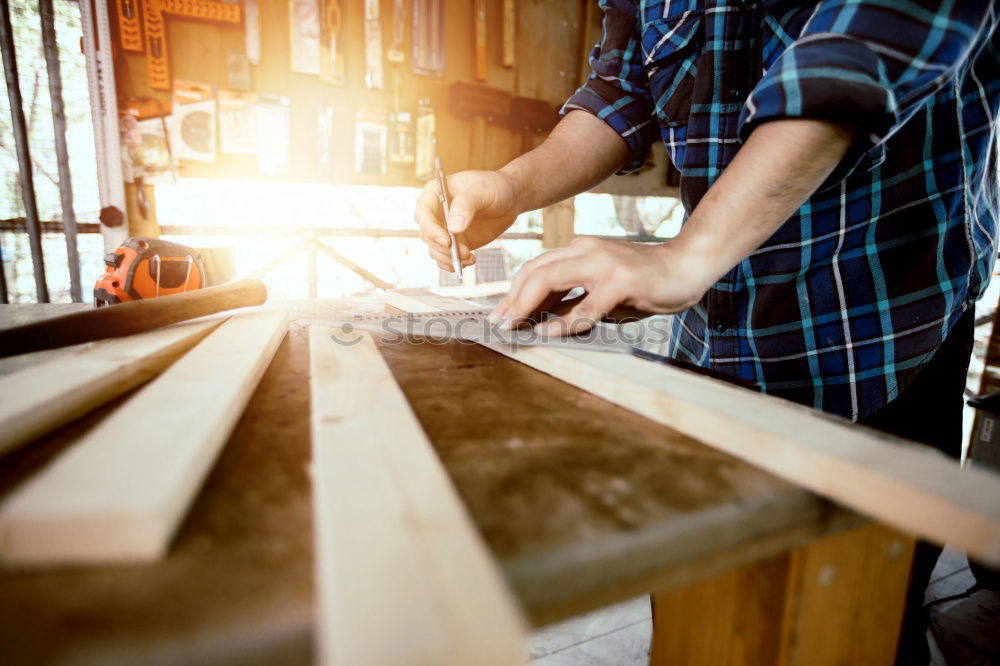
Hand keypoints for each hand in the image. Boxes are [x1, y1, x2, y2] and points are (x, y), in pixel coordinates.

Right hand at [414, 170, 520, 271]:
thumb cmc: (494, 187)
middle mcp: (435, 212)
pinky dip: (454, 264)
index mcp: (435, 193)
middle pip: (427, 235)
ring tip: (470, 257)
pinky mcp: (454, 242)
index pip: (423, 213)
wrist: (509, 199)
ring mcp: (444, 229)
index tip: (447, 241)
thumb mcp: (483, 191)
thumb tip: (453, 228)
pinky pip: (445, 257)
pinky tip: (470, 261)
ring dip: (449, 258)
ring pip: (435, 249)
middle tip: (465, 252)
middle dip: (443, 248)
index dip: (431, 229)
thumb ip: (466, 205)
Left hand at [490, 236, 718, 335]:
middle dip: (511, 299)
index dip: (513, 291)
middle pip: (534, 271)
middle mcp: (586, 250)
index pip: (535, 267)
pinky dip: (563, 322)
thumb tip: (540, 321)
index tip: (499, 314)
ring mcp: (603, 265)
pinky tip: (548, 333)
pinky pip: (584, 306)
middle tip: (497, 323)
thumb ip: (573, 299)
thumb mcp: (601, 288)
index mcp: (579, 249)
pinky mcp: (621, 283)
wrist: (686, 267)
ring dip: (526, 306)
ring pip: (550, 280)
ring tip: (512, 326)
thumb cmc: (644, 282)